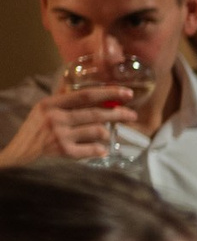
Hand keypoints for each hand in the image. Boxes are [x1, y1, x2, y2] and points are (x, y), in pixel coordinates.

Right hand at [0, 85, 137, 166]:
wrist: (19, 156)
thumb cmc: (33, 132)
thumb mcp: (42, 111)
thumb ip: (60, 99)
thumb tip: (76, 83)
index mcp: (50, 104)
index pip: (84, 95)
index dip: (108, 93)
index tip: (127, 93)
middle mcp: (55, 117)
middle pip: (96, 113)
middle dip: (118, 114)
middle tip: (132, 115)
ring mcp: (60, 135)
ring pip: (97, 130)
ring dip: (106, 134)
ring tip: (105, 135)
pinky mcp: (64, 152)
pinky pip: (93, 149)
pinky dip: (100, 149)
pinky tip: (101, 150)